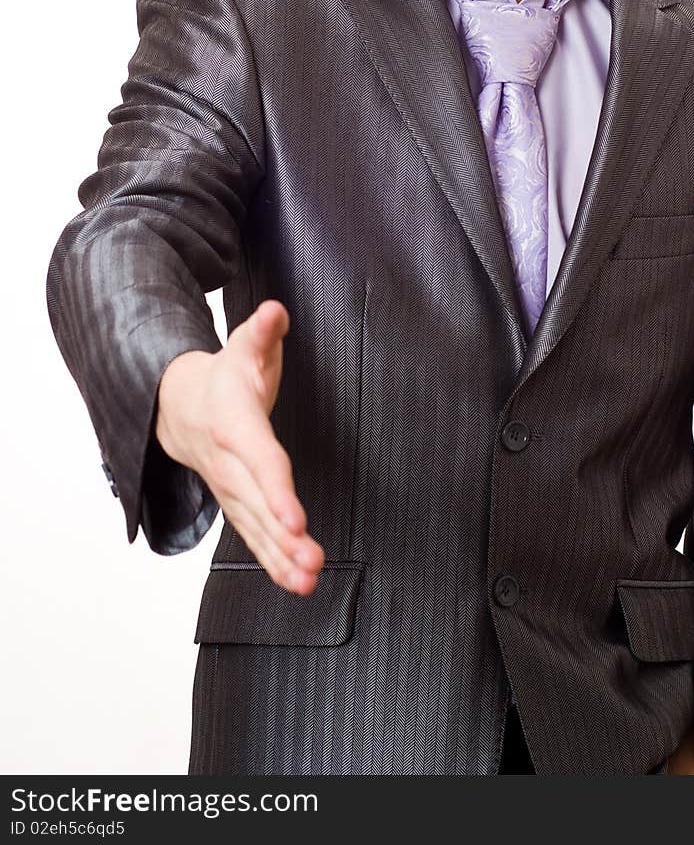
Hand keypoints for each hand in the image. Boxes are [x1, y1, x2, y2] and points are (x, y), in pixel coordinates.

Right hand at [155, 299, 324, 594]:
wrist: (178, 405)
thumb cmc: (223, 375)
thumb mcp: (242, 346)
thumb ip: (262, 331)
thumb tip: (275, 313)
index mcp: (234, 423)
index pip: (258, 459)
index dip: (276, 490)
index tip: (296, 518)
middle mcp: (229, 462)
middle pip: (258, 503)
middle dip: (283, 535)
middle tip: (311, 561)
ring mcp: (230, 487)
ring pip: (254, 528)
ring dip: (281, 558)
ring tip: (309, 580)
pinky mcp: (237, 504)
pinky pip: (253, 537)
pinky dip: (274, 562)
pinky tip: (298, 583)